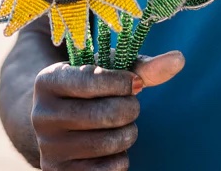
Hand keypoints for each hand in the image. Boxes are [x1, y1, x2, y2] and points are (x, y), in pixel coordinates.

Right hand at [32, 51, 184, 169]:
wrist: (57, 119)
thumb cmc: (90, 87)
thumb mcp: (107, 70)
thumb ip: (143, 66)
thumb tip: (179, 59)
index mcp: (48, 81)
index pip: (92, 79)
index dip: (122, 82)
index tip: (135, 83)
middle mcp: (41, 115)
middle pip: (106, 114)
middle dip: (131, 108)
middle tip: (131, 104)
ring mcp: (49, 148)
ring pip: (110, 142)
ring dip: (129, 132)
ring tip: (122, 124)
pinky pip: (108, 169)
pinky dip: (121, 157)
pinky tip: (113, 145)